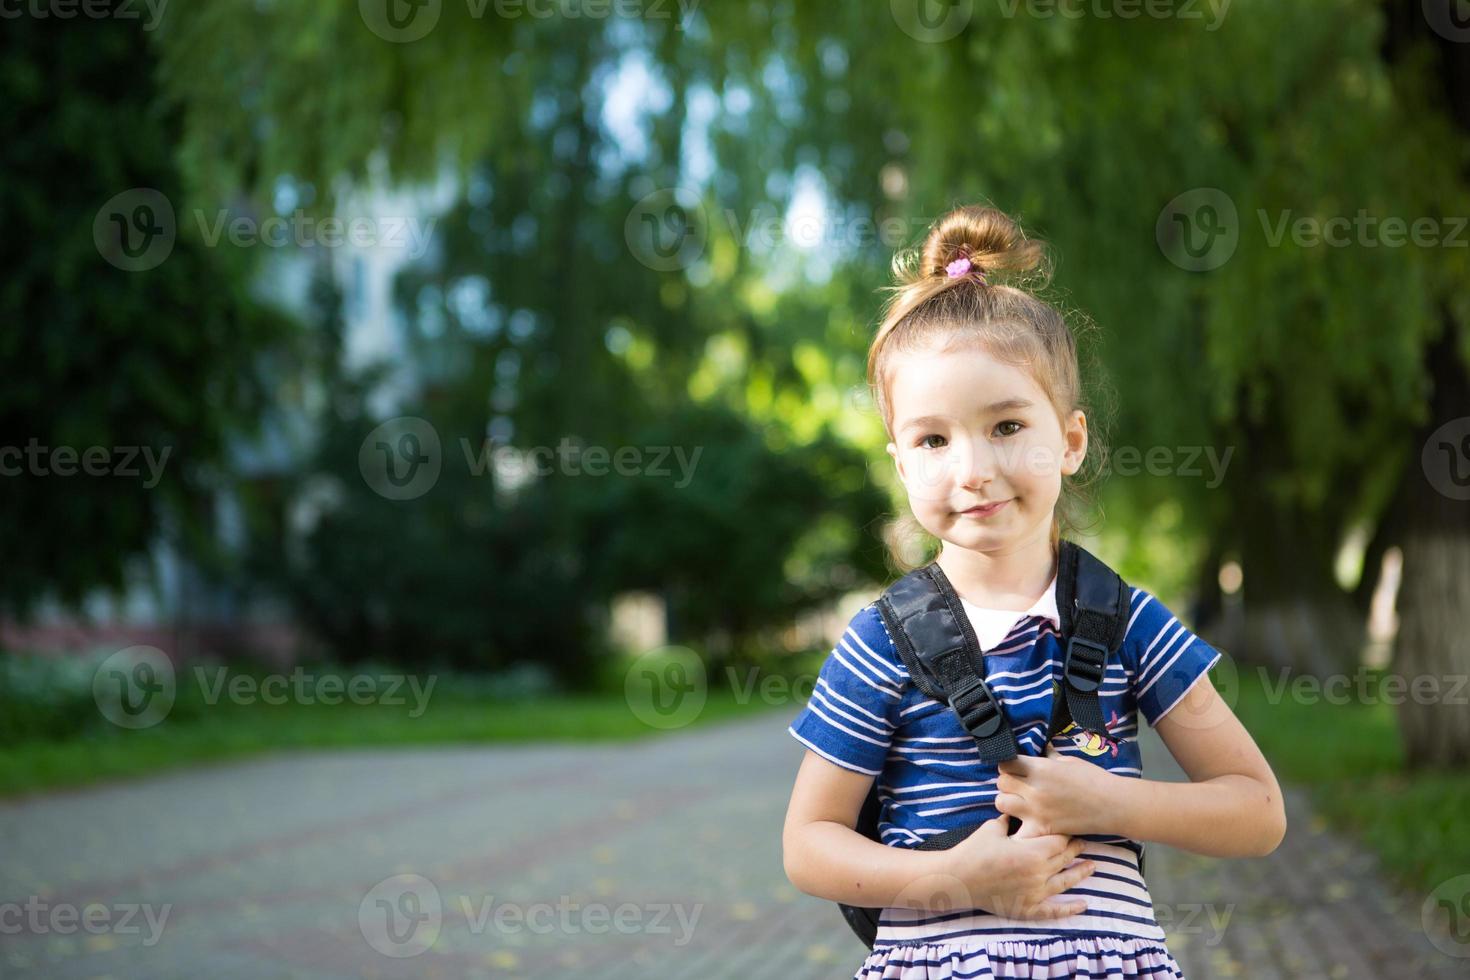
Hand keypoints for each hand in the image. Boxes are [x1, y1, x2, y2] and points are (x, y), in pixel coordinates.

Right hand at [944, 815, 1095, 919]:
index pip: (1060, 840)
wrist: (957, 879)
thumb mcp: (993, 827)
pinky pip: (1054, 911)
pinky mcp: (1028, 909)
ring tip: (1092, 866)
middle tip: (1084, 842)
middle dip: (1076, 849)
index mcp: (1032, 851)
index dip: (1067, 833)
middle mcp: (1039, 873)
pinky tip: (1084, 905)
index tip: (1072, 826)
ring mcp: (1035, 893)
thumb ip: (1012, 820)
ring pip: (1065, 882)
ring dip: (1080, 873)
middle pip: (1065, 858)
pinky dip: (1070, 909)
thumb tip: (1019, 809)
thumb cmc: (974, 851)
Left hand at [995, 745, 1119, 836]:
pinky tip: (1025, 825)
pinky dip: (1018, 830)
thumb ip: (1049, 757)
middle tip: (1018, 785)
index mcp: (1040, 768)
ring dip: (1008, 801)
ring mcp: (1036, 810)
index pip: (1006, 762)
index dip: (1008, 764)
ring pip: (1002, 803)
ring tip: (1020, 802)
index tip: (1015, 768)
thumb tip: (1042, 749)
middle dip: (1007, 782)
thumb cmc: (1094, 779)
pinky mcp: (1042, 828)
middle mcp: (1034, 789)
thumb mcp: (1069, 761)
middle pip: (1001, 783)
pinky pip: (1018, 830)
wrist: (1114, 805)